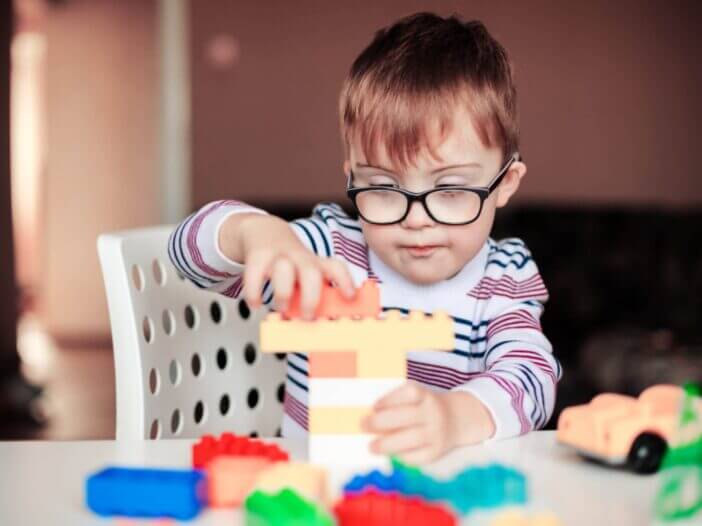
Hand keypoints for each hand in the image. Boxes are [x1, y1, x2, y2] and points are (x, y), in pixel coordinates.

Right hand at [236, 215, 355, 317]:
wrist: (265, 233)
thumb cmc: (290, 262)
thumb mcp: (306, 273)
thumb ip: (313, 295)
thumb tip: (321, 324)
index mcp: (316, 264)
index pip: (336, 268)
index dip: (344, 281)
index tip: (349, 297)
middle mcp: (300, 259)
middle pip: (310, 272)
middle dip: (310, 297)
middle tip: (307, 316)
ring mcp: (278, 256)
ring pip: (283, 269)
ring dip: (283, 293)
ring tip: (282, 308)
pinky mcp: (258, 257)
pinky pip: (254, 274)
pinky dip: (254, 293)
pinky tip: (256, 304)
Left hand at [361, 381, 495, 463]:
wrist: (455, 419)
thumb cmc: (422, 406)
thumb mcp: (414, 397)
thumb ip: (394, 403)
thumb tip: (366, 416)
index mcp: (425, 395)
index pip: (410, 394)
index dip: (390, 399)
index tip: (374, 406)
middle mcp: (433, 413)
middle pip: (407, 417)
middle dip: (381, 422)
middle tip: (363, 425)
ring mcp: (436, 433)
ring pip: (412, 439)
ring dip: (387, 444)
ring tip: (371, 446)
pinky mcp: (436, 452)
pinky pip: (417, 456)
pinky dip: (400, 456)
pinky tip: (389, 453)